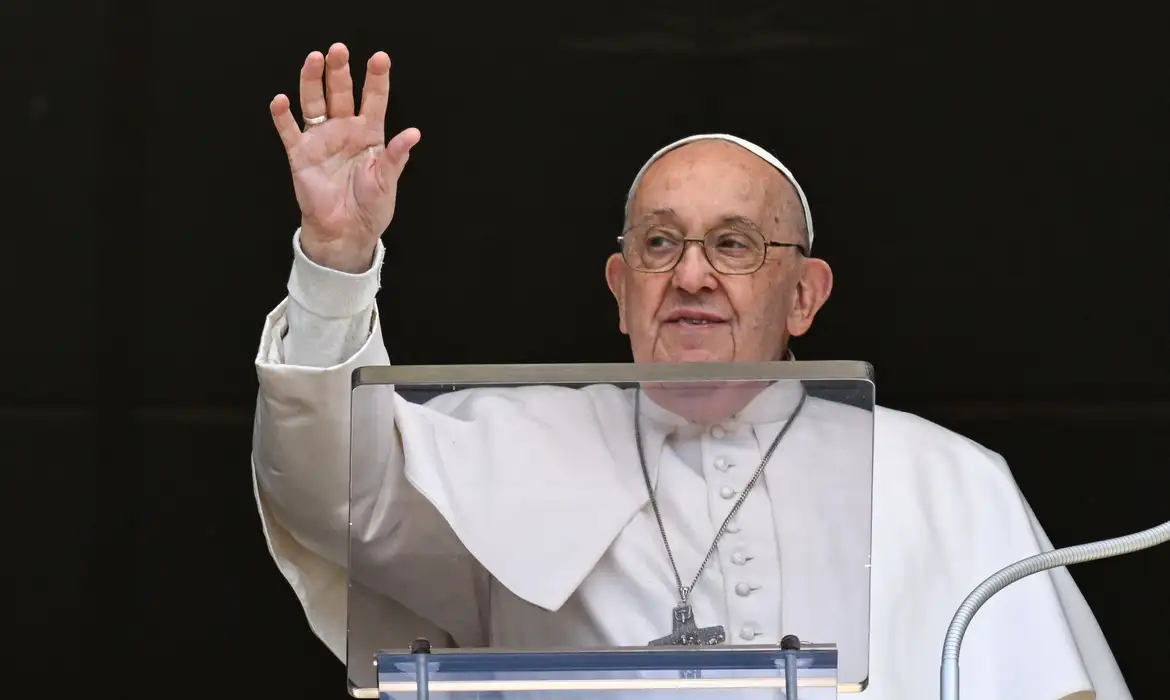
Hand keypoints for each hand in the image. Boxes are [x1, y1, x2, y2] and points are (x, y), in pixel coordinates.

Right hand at [270, 43, 420, 272]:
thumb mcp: (387, 182)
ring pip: (314, 102)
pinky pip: (289, 131)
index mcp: (370, 135)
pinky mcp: (301, 154)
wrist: (346, 232)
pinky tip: (281, 101)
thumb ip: (395, 157)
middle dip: (340, 71)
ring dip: (312, 81)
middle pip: (340, 93)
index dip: (376, 79)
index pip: (374, 100)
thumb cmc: (370, 207)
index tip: (380, 59)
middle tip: (339, 50)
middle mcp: (344, 131)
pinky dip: (283, 116)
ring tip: (313, 60)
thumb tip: (412, 134)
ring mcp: (321, 140)